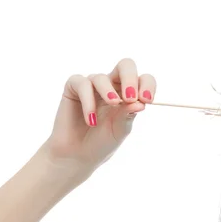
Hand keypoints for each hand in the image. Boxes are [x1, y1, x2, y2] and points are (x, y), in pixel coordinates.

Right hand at [39, 58, 154, 175]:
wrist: (78, 156)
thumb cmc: (102, 142)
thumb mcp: (120, 130)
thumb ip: (128, 115)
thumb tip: (140, 103)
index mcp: (129, 94)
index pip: (143, 79)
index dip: (147, 85)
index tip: (147, 100)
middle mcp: (112, 86)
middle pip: (125, 65)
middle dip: (130, 78)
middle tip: (130, 97)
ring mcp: (92, 86)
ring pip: (101, 77)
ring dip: (108, 91)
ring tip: (112, 105)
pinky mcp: (73, 88)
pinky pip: (82, 84)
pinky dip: (88, 100)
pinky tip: (91, 119)